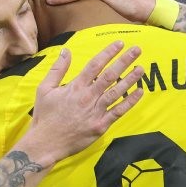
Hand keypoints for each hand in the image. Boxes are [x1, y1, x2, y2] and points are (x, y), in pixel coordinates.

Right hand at [25, 41, 144, 161]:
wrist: (46, 143)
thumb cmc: (45, 116)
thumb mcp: (44, 89)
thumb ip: (57, 69)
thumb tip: (65, 50)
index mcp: (75, 87)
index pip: (95, 65)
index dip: (108, 52)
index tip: (120, 43)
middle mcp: (87, 97)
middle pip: (109, 75)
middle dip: (124, 61)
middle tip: (137, 50)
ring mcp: (95, 112)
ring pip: (116, 92)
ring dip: (130, 79)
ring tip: (141, 68)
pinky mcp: (100, 126)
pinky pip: (118, 112)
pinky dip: (130, 102)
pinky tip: (139, 92)